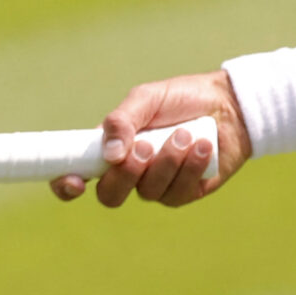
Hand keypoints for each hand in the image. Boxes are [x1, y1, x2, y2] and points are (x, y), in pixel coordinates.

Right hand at [52, 71, 251, 207]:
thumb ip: (122, 121)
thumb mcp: (147, 99)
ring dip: (167, 161)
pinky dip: (190, 167)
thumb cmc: (181, 99)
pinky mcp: (186, 192)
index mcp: (112, 148)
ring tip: (186, 133)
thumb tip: (109, 154)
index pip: (77, 174)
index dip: (66, 184)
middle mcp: (131, 172)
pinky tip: (203, 146)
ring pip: (148, 192)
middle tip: (147, 145)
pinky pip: (178, 192)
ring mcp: (158, 185)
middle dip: (127, 173)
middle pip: (110, 196)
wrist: (229, 105)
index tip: (74, 181)